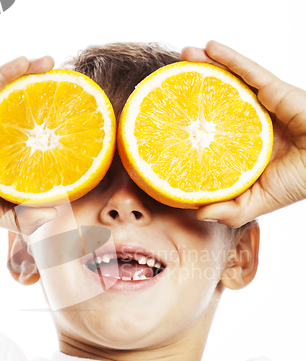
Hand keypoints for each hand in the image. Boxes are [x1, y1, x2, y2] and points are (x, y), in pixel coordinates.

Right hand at [0, 56, 57, 233]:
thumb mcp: (1, 214)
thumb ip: (26, 217)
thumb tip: (54, 214)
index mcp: (5, 154)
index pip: (32, 137)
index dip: (50, 127)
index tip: (74, 120)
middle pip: (24, 109)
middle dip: (45, 95)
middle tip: (68, 85)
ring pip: (10, 92)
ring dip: (31, 74)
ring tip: (52, 63)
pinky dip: (8, 72)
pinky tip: (26, 60)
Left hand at [180, 40, 305, 227]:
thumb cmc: (298, 181)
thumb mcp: (258, 201)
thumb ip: (230, 210)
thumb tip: (198, 212)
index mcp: (243, 146)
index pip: (212, 132)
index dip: (192, 125)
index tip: (169, 121)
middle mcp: (249, 122)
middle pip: (216, 101)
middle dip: (194, 89)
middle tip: (171, 81)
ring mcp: (261, 105)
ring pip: (229, 80)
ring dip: (206, 65)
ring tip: (183, 55)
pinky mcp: (274, 91)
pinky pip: (248, 70)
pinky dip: (229, 57)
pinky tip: (209, 47)